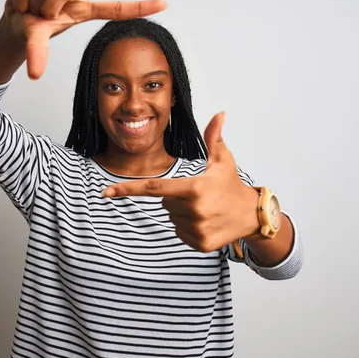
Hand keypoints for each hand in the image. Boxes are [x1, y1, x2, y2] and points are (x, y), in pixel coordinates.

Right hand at [3, 0, 166, 78]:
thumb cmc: (32, 29)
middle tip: (41, 14)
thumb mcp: (36, 39)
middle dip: (47, 5)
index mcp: (84, 9)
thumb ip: (37, 53)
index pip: (116, 8)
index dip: (140, 6)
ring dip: (33, 0)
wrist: (13, 19)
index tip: (164, 4)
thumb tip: (34, 75)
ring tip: (32, 7)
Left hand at [102, 112, 260, 251]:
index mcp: (194, 188)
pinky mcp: (200, 245)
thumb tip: (219, 113)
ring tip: (205, 209)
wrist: (252, 216)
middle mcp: (194, 211)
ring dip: (183, 213)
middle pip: (165, 204)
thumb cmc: (232, 185)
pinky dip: (189, 228)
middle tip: (200, 195)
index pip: (154, 188)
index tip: (106, 192)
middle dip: (176, 198)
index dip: (127, 189)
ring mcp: (197, 230)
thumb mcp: (223, 160)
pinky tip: (207, 222)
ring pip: (172, 218)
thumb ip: (214, 138)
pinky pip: (180, 233)